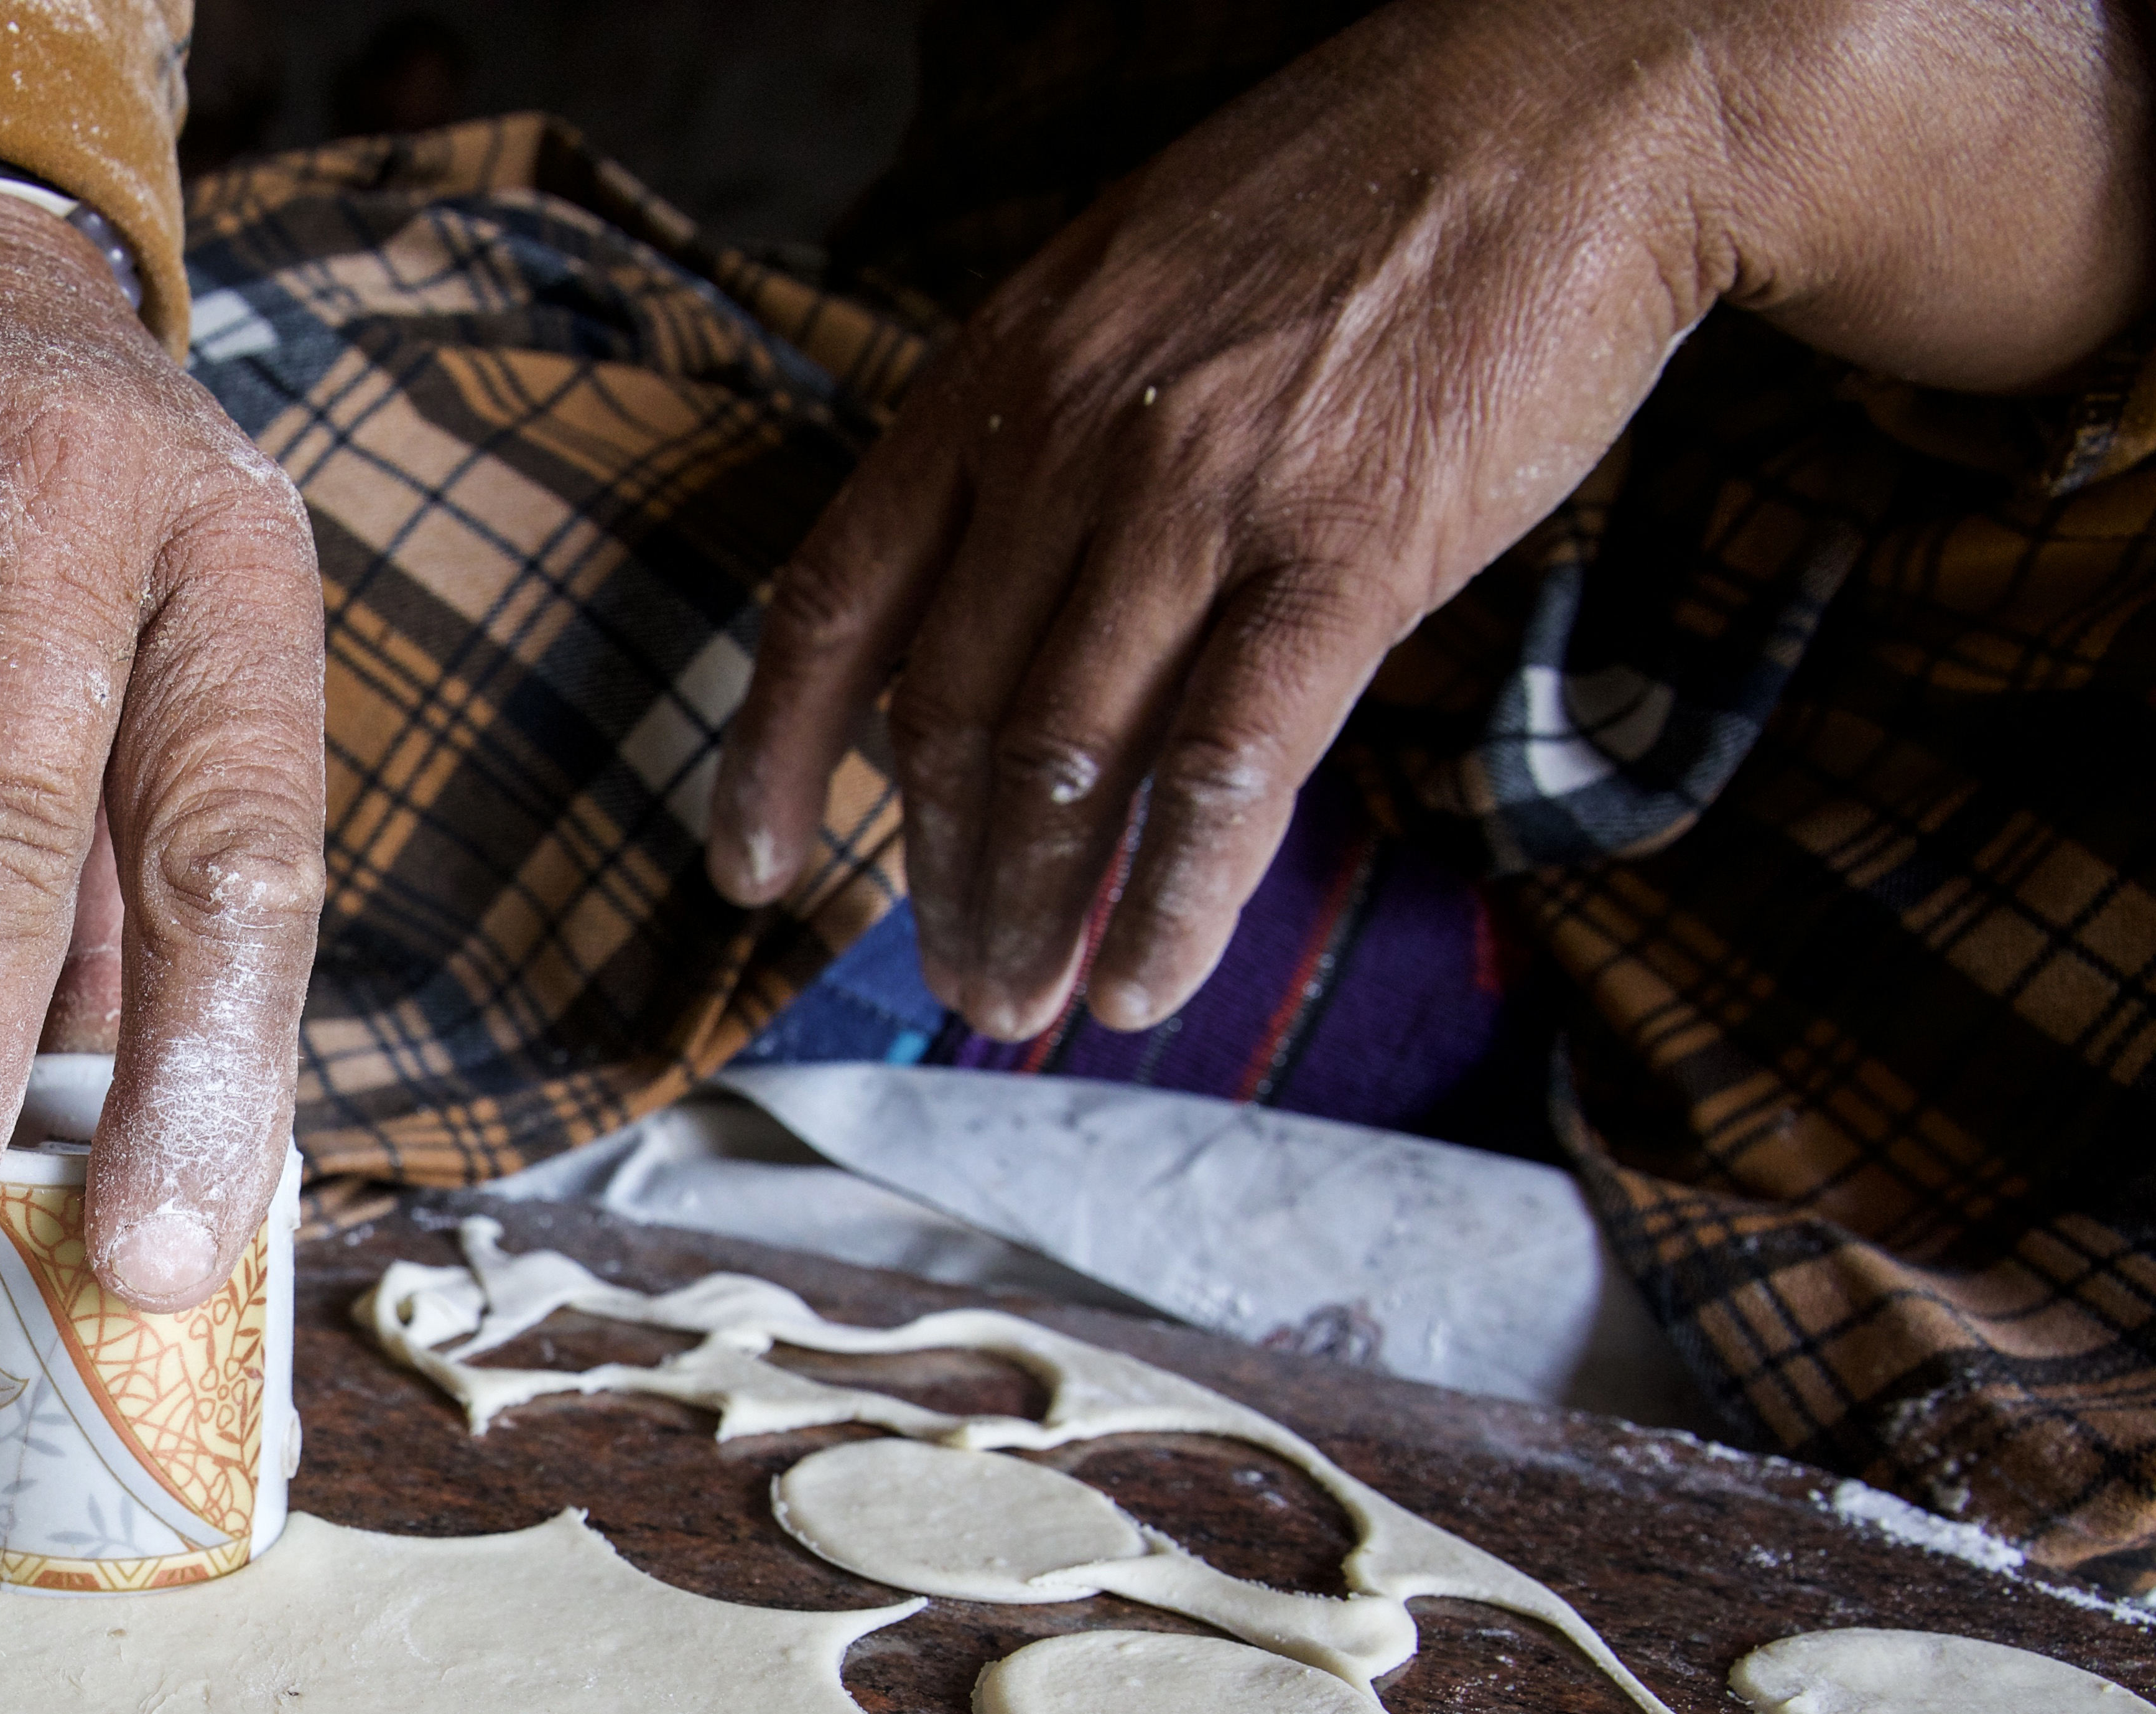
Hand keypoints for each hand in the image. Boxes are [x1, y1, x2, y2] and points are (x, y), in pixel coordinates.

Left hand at [706, 0, 2153, 1040]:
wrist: (1567, 108)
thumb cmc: (1352, 203)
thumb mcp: (1123, 286)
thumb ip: (1036, 441)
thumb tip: (982, 611)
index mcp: (997, 375)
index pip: (833, 600)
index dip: (776, 756)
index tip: (752, 866)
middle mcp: (1071, 438)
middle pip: (949, 711)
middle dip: (940, 872)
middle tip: (960, 973)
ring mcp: (1205, 496)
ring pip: (1068, 759)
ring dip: (1037, 906)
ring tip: (1031, 998)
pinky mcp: (1348, 550)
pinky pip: (1227, 766)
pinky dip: (1173, 894)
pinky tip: (1148, 975)